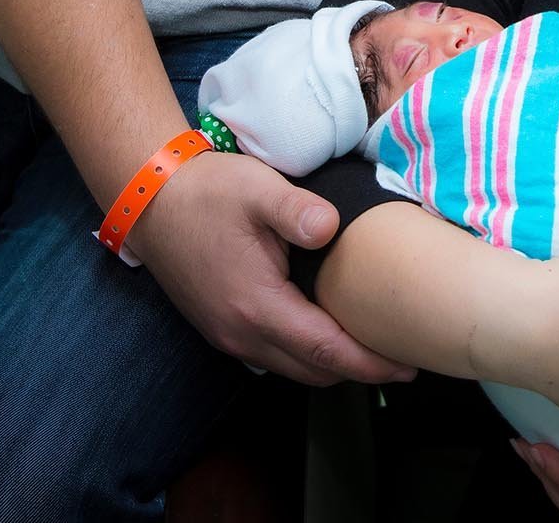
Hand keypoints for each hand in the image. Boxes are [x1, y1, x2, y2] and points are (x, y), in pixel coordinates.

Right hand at [125, 149, 415, 387]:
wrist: (150, 201)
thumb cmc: (206, 192)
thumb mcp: (256, 188)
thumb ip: (297, 210)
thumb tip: (331, 228)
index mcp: (257, 306)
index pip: (325, 350)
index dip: (369, 363)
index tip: (408, 366)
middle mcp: (241, 333)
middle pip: (313, 370)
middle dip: (360, 371)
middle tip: (402, 357)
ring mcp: (227, 335)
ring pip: (293, 367)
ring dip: (333, 364)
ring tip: (372, 346)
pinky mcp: (221, 327)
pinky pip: (275, 356)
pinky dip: (307, 354)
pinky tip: (327, 330)